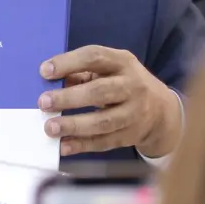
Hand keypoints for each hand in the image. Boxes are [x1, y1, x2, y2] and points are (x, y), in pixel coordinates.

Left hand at [38, 45, 181, 157]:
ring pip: (104, 121)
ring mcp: (134, 113)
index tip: (44, 71)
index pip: (95, 57)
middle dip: (70, 98)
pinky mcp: (131, 135)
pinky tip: (63, 146)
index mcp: (122, 62)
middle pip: (100, 92)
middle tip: (44, 102)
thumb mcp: (109, 69)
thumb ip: (82, 72)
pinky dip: (82, 145)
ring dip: (74, 125)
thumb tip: (49, 81)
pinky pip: (105, 142)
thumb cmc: (123, 83)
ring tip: (50, 128)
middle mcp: (132, 86)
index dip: (69, 63)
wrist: (161, 110)